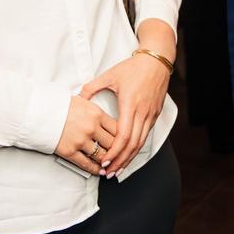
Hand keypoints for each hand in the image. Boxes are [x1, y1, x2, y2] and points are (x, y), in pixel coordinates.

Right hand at [54, 95, 117, 174]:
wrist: (39, 111)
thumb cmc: (59, 105)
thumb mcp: (82, 101)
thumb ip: (96, 110)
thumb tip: (107, 118)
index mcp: (96, 113)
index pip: (118, 128)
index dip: (123, 137)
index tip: (125, 142)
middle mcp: (91, 127)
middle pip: (113, 144)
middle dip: (118, 151)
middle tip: (122, 156)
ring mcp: (81, 140)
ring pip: (102, 156)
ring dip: (108, 162)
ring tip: (112, 166)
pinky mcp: (70, 151)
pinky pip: (87, 164)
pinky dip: (96, 170)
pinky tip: (100, 171)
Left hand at [79, 51, 170, 175]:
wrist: (156, 61)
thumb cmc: (133, 68)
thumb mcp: (109, 75)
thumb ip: (91, 87)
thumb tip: (77, 97)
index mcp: (130, 104)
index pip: (122, 136)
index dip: (113, 152)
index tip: (104, 162)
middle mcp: (142, 113)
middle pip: (132, 145)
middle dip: (120, 161)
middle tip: (109, 173)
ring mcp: (150, 115)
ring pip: (141, 143)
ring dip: (129, 158)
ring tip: (117, 169)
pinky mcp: (155, 114)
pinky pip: (146, 136)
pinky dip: (137, 148)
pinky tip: (128, 154)